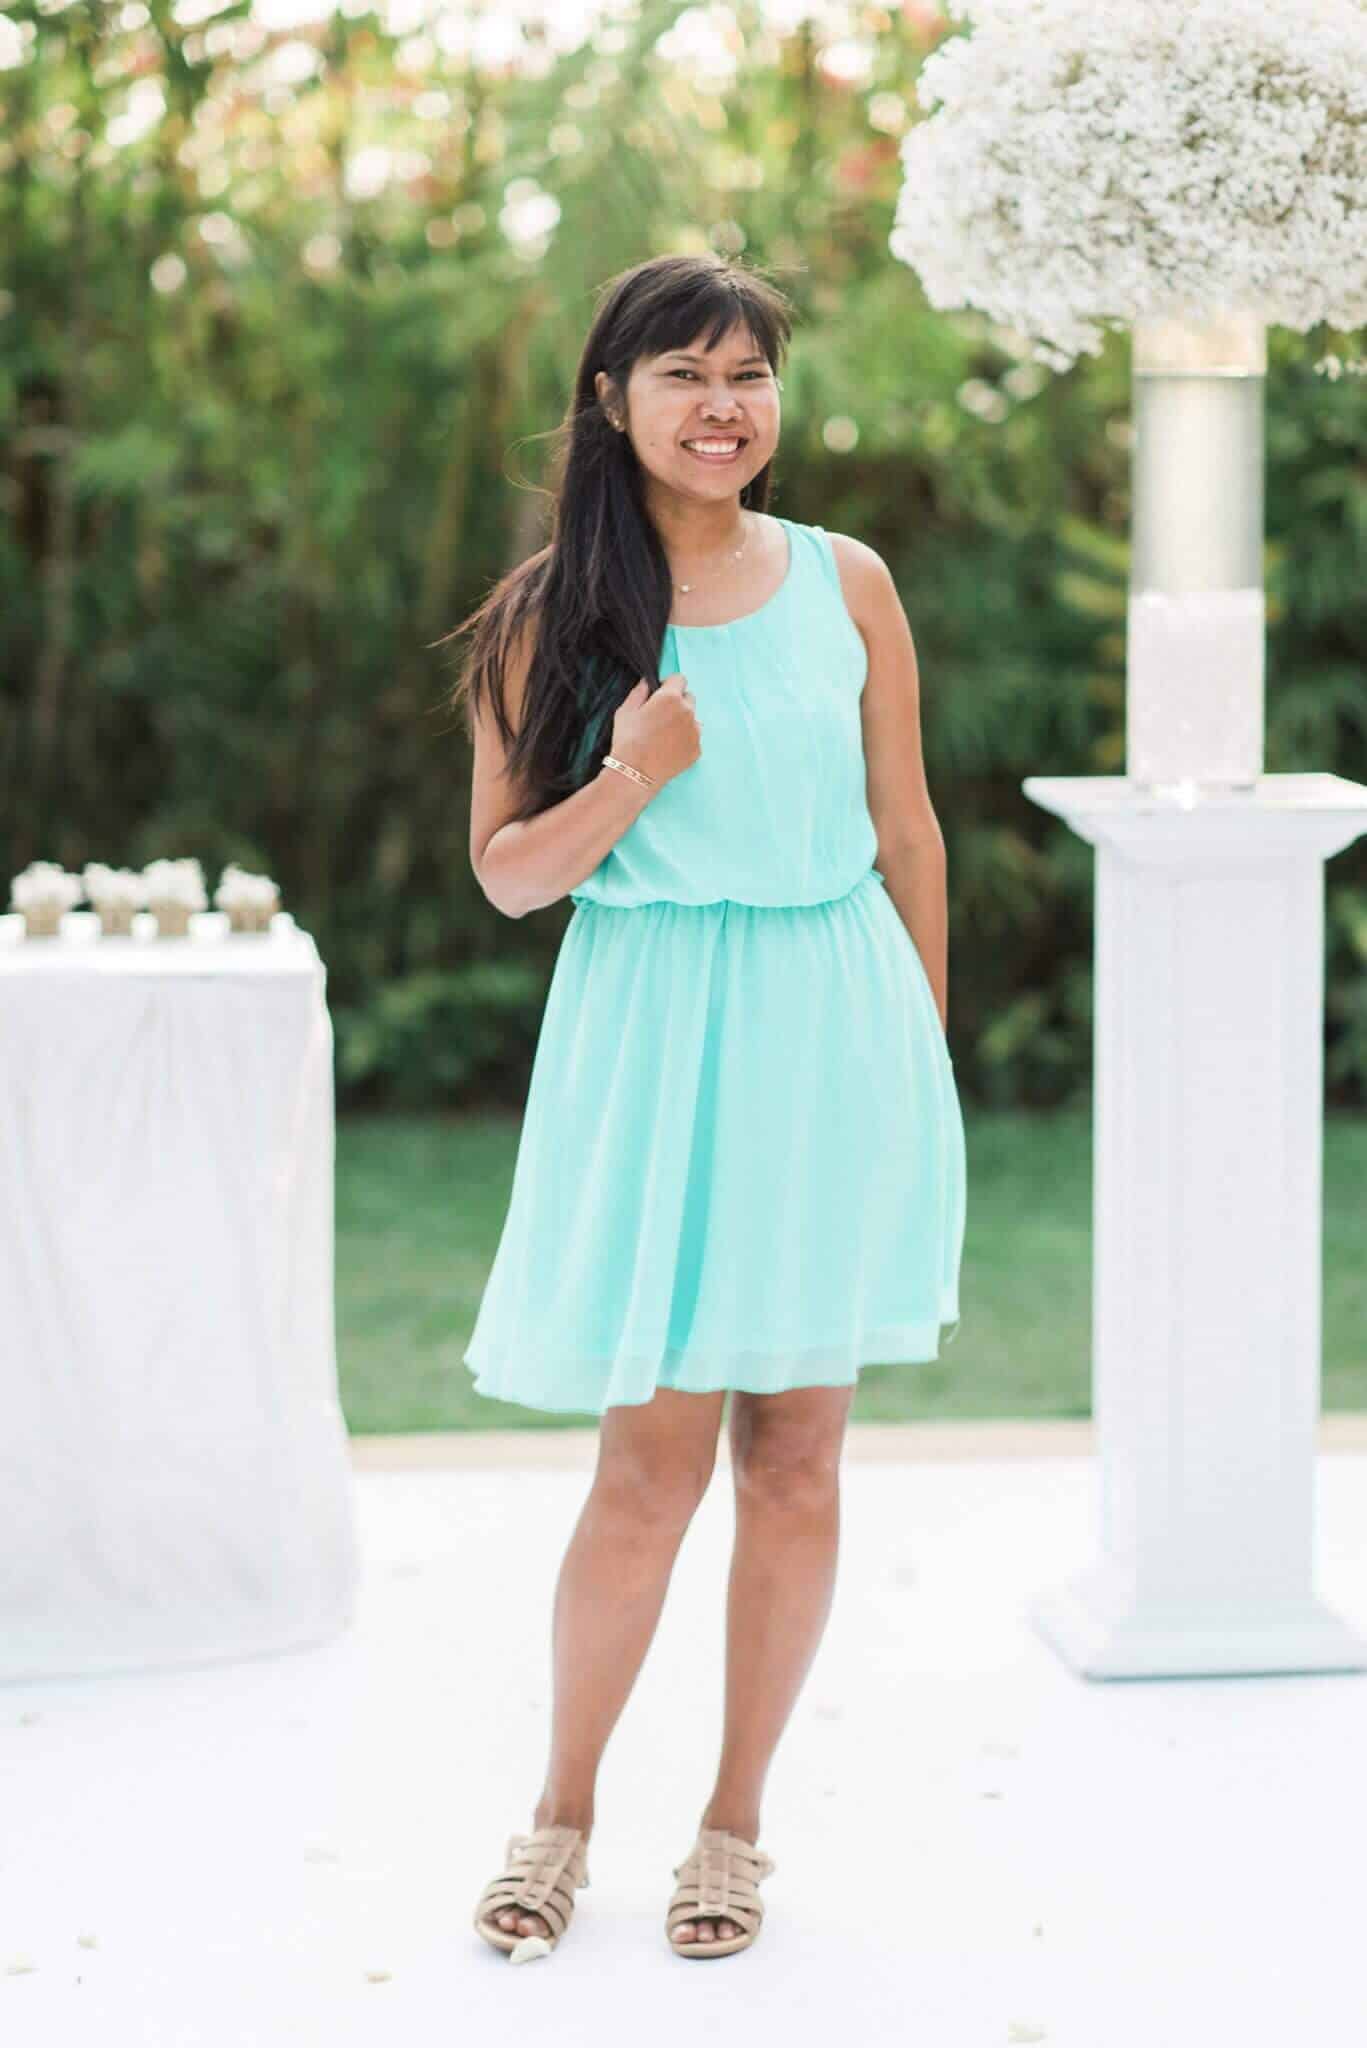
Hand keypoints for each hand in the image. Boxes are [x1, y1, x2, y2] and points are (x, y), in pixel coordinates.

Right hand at [607, 672, 699, 790]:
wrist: (635, 773)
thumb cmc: (627, 740)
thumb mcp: (625, 711)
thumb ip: (639, 692)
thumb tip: (646, 682)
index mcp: (670, 697)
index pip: (680, 679)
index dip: (669, 684)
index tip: (661, 694)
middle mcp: (688, 711)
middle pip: (689, 698)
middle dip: (678, 702)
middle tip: (662, 716)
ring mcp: (695, 731)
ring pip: (694, 719)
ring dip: (683, 721)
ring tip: (666, 735)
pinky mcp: (697, 749)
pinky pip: (694, 738)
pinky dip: (685, 740)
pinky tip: (670, 748)